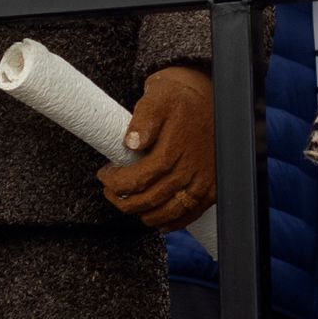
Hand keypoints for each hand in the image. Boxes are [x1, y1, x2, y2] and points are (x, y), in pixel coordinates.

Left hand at [99, 65, 217, 233]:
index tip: (105, 176)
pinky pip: (192, 212)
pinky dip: (174, 222)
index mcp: (175, 149)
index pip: (141, 178)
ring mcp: (204, 180)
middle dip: (125, 201)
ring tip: (129, 206)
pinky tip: (158, 221)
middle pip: (152, 198)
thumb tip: (131, 141)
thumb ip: (144, 118)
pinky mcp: (212, 187)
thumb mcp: (159, 96)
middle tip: (111, 194)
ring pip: (170, 211)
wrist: (211, 97)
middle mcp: (191, 168)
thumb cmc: (181, 98)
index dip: (118, 183)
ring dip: (146, 214)